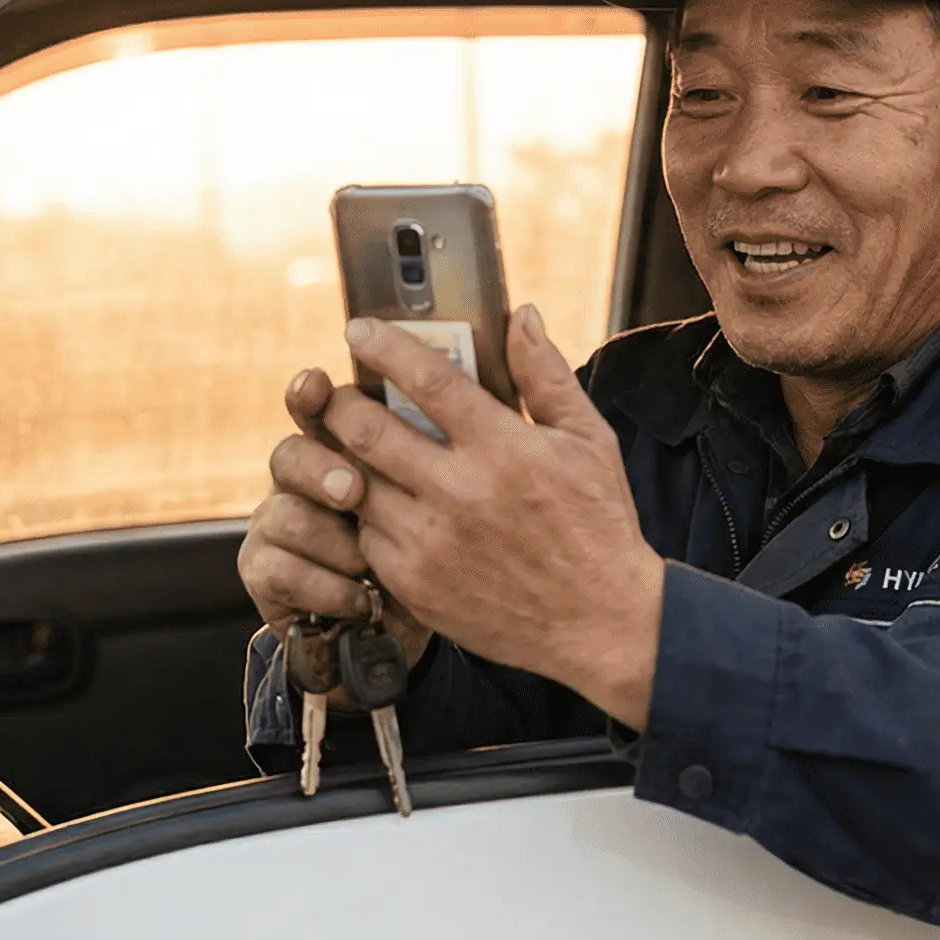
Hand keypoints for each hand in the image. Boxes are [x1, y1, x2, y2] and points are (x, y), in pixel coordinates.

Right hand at [237, 367, 430, 706]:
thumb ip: (438, 452)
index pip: (316, 407)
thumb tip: (464, 395)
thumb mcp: (441, 500)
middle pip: (290, 455)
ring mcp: (276, 524)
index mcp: (341, 448)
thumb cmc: (429, 550)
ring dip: (327, 539)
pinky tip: (359, 600)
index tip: (318, 384)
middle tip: (353, 492)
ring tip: (367, 564)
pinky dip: (322, 586)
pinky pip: (277, 570)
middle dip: (319, 469)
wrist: (393, 625)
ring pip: (281, 514)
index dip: (310, 393)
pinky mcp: (263, 571)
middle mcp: (301, 480)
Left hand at [321, 305, 663, 726]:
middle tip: (339, 395)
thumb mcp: (588, 442)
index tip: (359, 330)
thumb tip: (521, 316)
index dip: (385, 347)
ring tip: (350, 446)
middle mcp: (461, 494)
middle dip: (342, 403)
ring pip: (355, 485)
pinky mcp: (415, 585)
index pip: (428, 380)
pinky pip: (364, 536)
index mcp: (504, 450)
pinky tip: (381, 503)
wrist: (600, 624)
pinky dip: (365, 514)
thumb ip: (546, 377)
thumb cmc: (597, 526)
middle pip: (368, 431)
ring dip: (344, 460)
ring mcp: (432, 544)